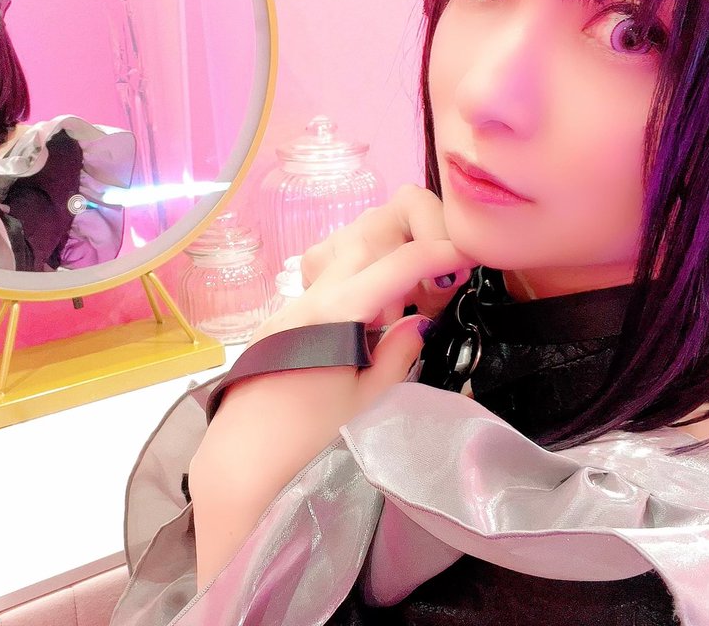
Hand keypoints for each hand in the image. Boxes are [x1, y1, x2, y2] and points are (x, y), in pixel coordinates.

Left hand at [188, 185, 473, 585]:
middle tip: (429, 292)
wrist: (242, 458)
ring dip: (373, 281)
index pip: (397, 265)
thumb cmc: (308, 435)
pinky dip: (349, 300)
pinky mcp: (275, 325)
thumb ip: (399, 353)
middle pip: (364, 251)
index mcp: (335, 311)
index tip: (466, 255)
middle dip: (401, 259)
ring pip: (339, 270)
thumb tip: (419, 322)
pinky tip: (359, 336)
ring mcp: (286, 308)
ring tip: (392, 321)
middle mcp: (307, 298)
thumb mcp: (368, 398)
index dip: (438, 253)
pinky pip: (321, 294)